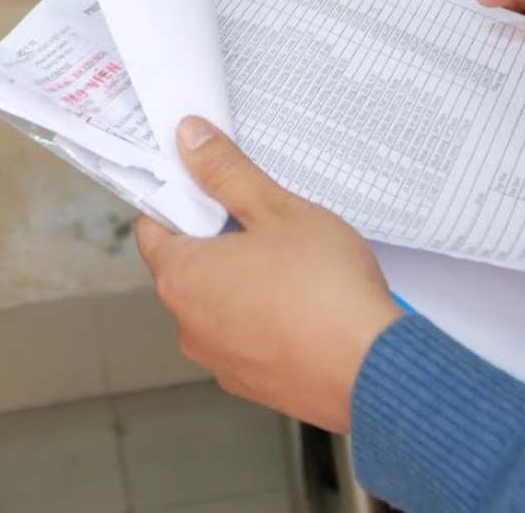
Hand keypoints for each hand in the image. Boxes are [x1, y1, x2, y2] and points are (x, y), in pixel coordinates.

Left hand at [136, 118, 400, 432]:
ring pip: (219, 304)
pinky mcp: (255, 383)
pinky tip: (304, 302)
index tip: (206, 184)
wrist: (373, 369)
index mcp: (182, 278)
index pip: (152, 228)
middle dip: (218, 239)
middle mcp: (190, 326)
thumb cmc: (325, 291)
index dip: (178, 199)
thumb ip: (226, 172)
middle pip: (186, 265)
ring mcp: (221, 360)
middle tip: (261, 218)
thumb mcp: (276, 210)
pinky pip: (248, 337)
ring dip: (244, 280)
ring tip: (291, 262)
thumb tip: (190, 140)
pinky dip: (265, 318)